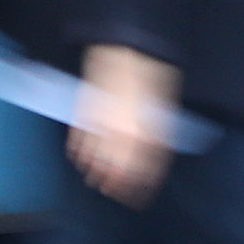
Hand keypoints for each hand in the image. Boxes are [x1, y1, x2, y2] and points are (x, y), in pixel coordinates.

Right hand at [67, 44, 179, 205]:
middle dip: (114, 184)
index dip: (140, 187)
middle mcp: (125, 133)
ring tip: (93, 178)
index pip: (144, 170)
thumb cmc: (152, 71)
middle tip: (111, 191)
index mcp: (149, 133)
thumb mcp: (165, 103)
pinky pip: (79, 139)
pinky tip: (79, 158)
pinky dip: (78, 152)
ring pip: (95, 158)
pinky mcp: (86, 112)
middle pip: (117, 169)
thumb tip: (154, 152)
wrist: (128, 46)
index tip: (137, 198)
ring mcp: (103, 123)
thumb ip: (158, 131)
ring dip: (94, 171)